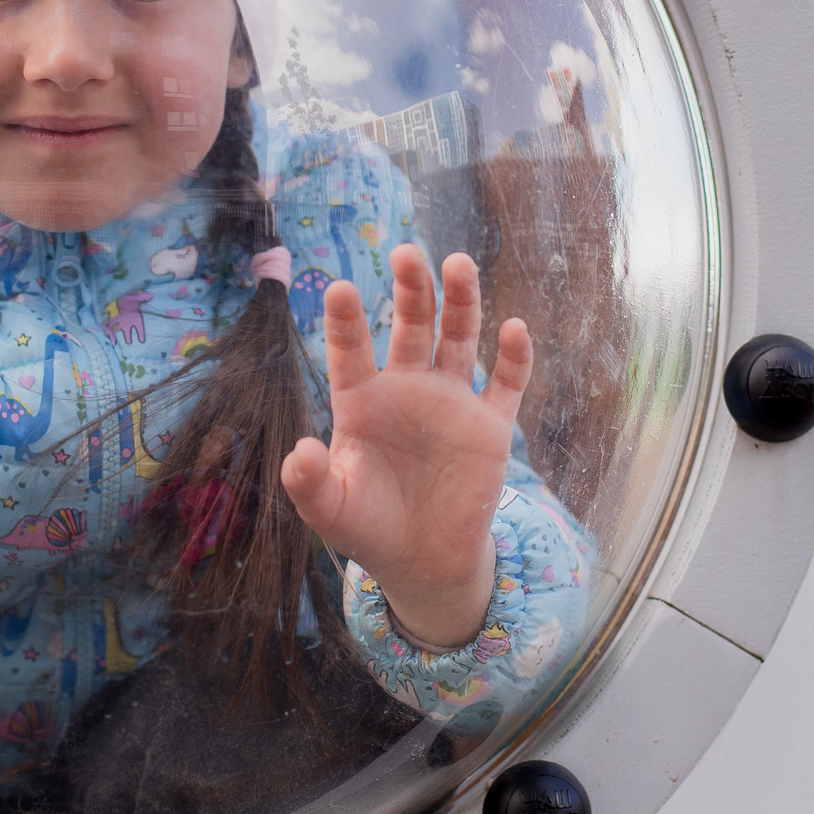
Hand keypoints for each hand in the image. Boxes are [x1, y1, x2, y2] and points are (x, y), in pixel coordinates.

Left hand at [279, 245, 531, 648]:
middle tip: (407, 253)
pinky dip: (514, 357)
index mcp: (362, 402)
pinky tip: (515, 329)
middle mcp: (407, 389)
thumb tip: (298, 452)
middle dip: (411, 290)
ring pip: (458, 339)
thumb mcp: (330, 511)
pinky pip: (506, 383)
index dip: (346, 322)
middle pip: (411, 327)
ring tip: (457, 264)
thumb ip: (309, 483)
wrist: (424, 560)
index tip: (339, 289)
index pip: (351, 351)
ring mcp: (451, 402)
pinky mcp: (490, 426)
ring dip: (461, 302)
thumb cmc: (369, 527)